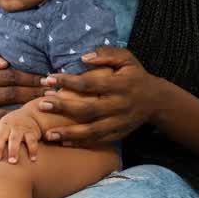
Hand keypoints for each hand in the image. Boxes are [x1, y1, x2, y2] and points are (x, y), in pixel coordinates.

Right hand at [0, 50, 44, 139]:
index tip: (48, 79)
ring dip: (26, 113)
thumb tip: (6, 62)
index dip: (31, 78)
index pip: (10, 76)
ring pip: (5, 114)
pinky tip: (25, 129)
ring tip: (44, 110)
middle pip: (12, 94)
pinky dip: (8, 130)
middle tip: (54, 94)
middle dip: (34, 93)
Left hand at [0, 110, 42, 163]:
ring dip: (13, 150)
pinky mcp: (31, 131)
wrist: (30, 114)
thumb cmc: (11, 128)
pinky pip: (32, 140)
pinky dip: (32, 149)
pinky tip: (33, 159)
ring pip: (15, 138)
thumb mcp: (1, 130)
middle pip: (1, 137)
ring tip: (13, 161)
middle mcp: (8, 127)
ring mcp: (19, 129)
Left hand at [37, 47, 159, 144]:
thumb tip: (83, 57)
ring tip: (48, 134)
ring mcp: (119, 122)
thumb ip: (107, 54)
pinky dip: (81, 143)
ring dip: (69, 133)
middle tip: (42, 104)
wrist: (157, 101)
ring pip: (92, 130)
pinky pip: (98, 140)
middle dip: (63, 107)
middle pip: (88, 109)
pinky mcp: (119, 133)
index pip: (90, 84)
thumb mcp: (127, 59)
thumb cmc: (136, 76)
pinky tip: (64, 142)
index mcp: (120, 85)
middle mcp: (119, 105)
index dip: (68, 82)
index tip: (48, 79)